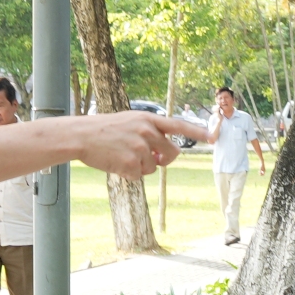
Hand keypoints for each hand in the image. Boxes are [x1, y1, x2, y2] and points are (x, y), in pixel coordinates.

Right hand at [73, 112, 211, 179]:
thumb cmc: (103, 129)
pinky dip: (129, 173)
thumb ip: (149, 133)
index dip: (197, 132)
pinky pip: (139, 175)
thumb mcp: (129, 122)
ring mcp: (140, 148)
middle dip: (165, 159)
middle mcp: (147, 132)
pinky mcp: (131, 164)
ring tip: (121, 156)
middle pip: (172, 153)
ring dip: (141, 166)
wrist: (81, 136)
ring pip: (153, 167)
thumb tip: (162, 157)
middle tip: (152, 158)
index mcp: (148, 119)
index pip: (178, 126)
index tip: (213, 137)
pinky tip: (115, 163)